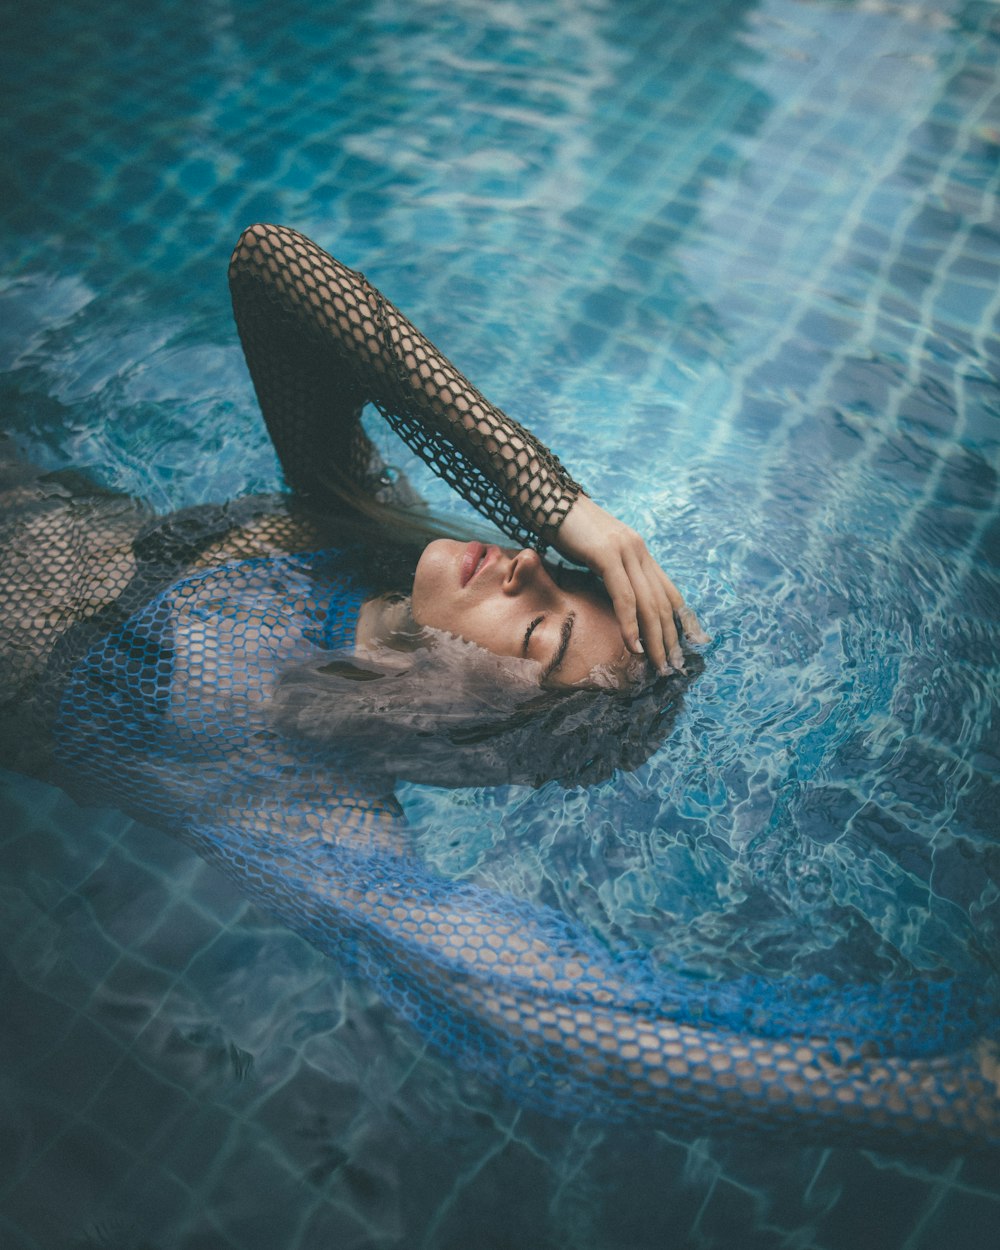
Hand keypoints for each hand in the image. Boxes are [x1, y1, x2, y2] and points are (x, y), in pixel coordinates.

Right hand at [553, 494, 707, 674]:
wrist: (546, 498)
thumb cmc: (564, 528)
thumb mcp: (594, 553)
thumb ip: (610, 571)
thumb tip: (613, 599)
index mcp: (639, 551)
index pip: (669, 591)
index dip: (679, 621)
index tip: (683, 647)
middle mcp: (639, 551)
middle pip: (663, 602)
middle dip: (670, 638)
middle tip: (672, 667)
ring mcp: (626, 551)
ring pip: (649, 603)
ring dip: (656, 638)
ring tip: (658, 664)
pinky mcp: (608, 555)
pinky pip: (624, 596)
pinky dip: (630, 623)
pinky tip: (634, 644)